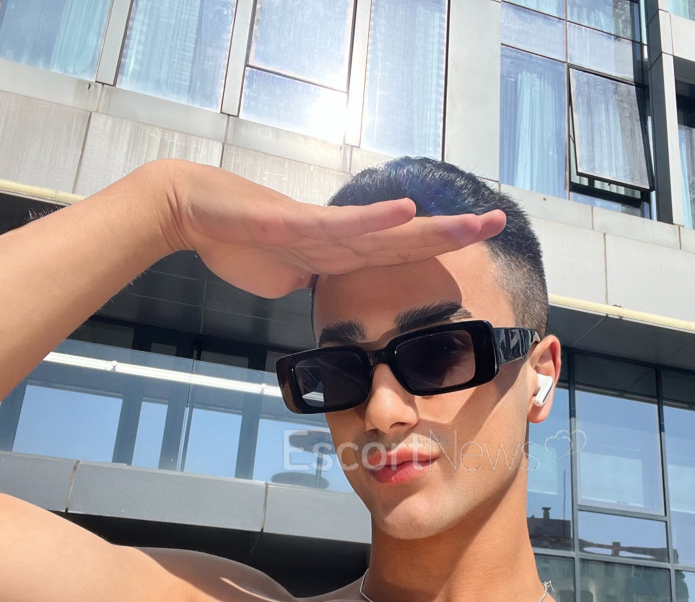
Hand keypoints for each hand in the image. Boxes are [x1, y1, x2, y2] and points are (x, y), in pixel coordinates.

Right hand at [153, 161, 507, 297]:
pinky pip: (339, 225)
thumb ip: (318, 284)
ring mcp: (321, 229)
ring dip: (432, 227)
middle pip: (409, 237)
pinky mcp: (294, 225)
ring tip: (475, 222)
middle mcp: (342, 237)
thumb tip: (334, 299)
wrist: (194, 214)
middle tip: (500, 221)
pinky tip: (406, 211)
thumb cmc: (240, 243)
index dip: (443, 250)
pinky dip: (372, 220)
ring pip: (386, 230)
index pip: (404, 253)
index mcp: (343, 252)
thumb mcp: (291, 277)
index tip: (481, 246)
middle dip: (456, 232)